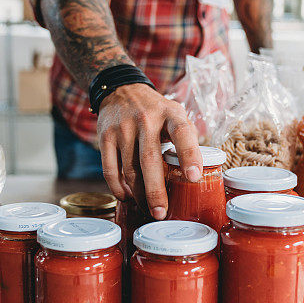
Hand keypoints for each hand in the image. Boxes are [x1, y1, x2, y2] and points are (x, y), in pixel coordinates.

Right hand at [97, 83, 202, 219]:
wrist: (121, 90)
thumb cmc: (156, 111)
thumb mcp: (175, 114)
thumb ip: (188, 139)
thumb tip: (198, 173)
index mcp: (170, 113)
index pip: (182, 132)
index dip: (189, 155)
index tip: (194, 177)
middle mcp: (146, 119)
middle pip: (150, 159)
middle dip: (156, 190)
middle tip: (162, 212)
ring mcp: (123, 128)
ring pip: (129, 169)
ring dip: (138, 194)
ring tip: (148, 209)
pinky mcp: (105, 136)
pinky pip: (110, 169)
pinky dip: (118, 188)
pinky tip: (127, 197)